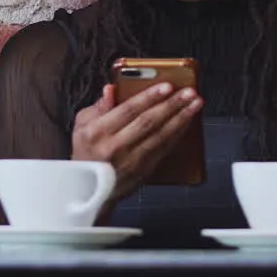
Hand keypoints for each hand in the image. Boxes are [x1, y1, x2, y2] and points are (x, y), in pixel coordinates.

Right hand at [71, 83, 202, 199]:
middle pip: (148, 122)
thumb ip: (98, 106)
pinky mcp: (144, 170)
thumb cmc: (87, 153)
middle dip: (171, 105)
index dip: (149, 97)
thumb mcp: (81, 126)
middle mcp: (115, 146)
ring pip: (161, 135)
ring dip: (181, 118)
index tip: (167, 86)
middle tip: (189, 92)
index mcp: (98, 132)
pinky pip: (164, 148)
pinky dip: (178, 133)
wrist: (89, 190)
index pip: (128, 110)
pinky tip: (187, 122)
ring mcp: (131, 160)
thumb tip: (111, 89)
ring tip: (195, 104)